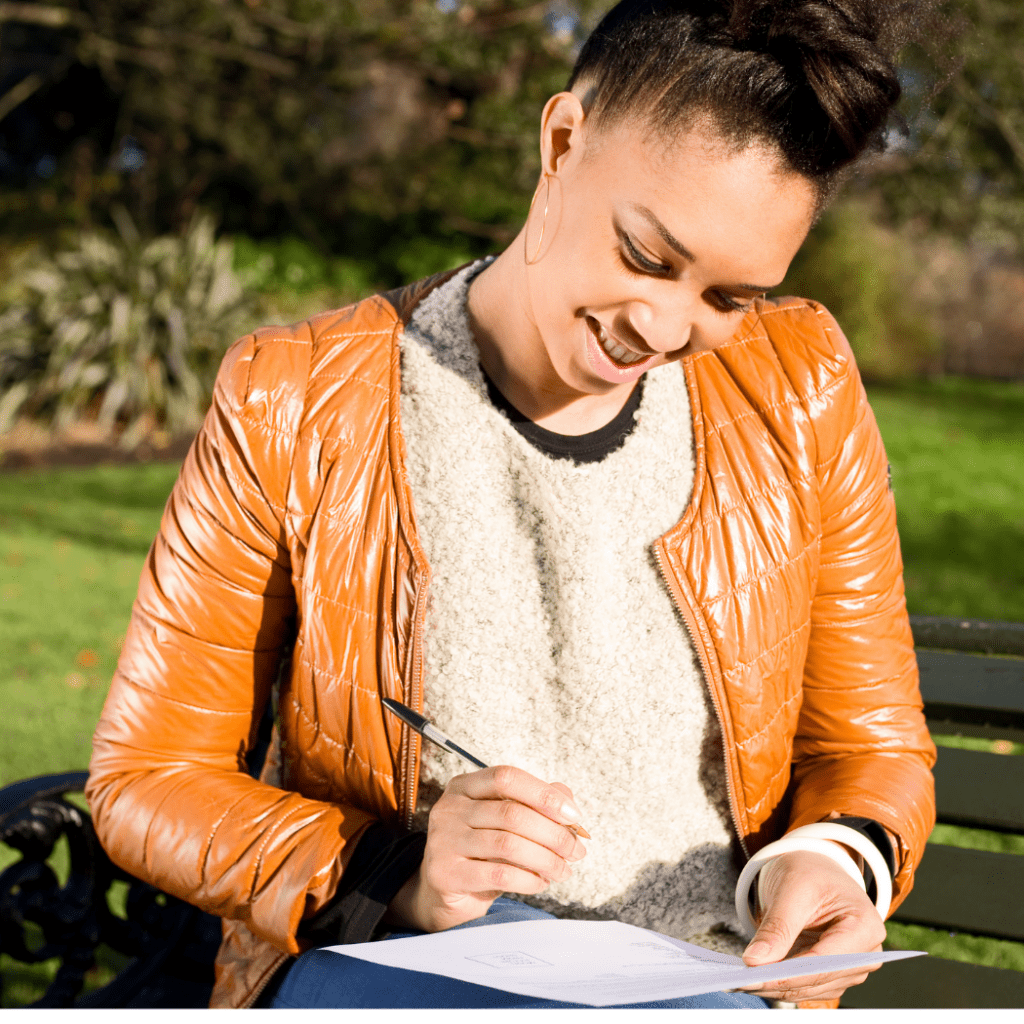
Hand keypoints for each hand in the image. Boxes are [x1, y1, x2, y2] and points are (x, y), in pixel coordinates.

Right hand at [386, 766, 587, 932]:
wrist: (444, 892)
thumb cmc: (481, 851)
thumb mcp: (505, 822)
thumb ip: (535, 804)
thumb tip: (567, 800)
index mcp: (464, 786)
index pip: (507, 778)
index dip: (543, 794)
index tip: (573, 815)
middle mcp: (450, 808)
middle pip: (511, 814)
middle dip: (553, 834)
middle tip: (576, 851)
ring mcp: (444, 840)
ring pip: (508, 845)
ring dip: (546, 859)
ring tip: (563, 870)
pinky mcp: (445, 873)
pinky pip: (499, 875)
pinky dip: (528, 880)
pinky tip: (540, 883)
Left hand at [739, 848, 886, 1002]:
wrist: (816, 870)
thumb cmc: (810, 873)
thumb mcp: (792, 888)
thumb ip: (777, 926)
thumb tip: (755, 961)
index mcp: (864, 926)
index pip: (825, 961)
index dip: (789, 974)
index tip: (755, 977)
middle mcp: (865, 954)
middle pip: (818, 979)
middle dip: (778, 982)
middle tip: (740, 981)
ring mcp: (851, 969)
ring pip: (811, 989)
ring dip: (777, 988)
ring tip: (743, 981)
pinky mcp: (834, 975)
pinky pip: (807, 988)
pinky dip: (781, 984)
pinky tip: (756, 979)